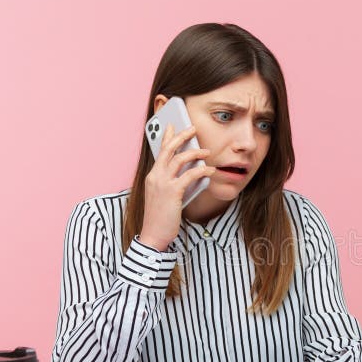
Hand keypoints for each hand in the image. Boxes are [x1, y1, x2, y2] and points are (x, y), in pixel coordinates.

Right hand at [138, 124, 215, 250]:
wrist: (153, 234)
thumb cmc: (160, 217)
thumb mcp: (163, 196)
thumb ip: (171, 183)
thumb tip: (189, 173)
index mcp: (152, 176)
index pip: (159, 152)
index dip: (166, 137)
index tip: (172, 126)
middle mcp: (155, 177)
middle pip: (168, 150)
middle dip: (181, 136)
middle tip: (192, 128)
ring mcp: (162, 184)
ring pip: (179, 160)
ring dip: (195, 153)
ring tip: (207, 152)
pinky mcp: (172, 192)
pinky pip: (189, 176)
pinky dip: (201, 170)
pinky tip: (210, 170)